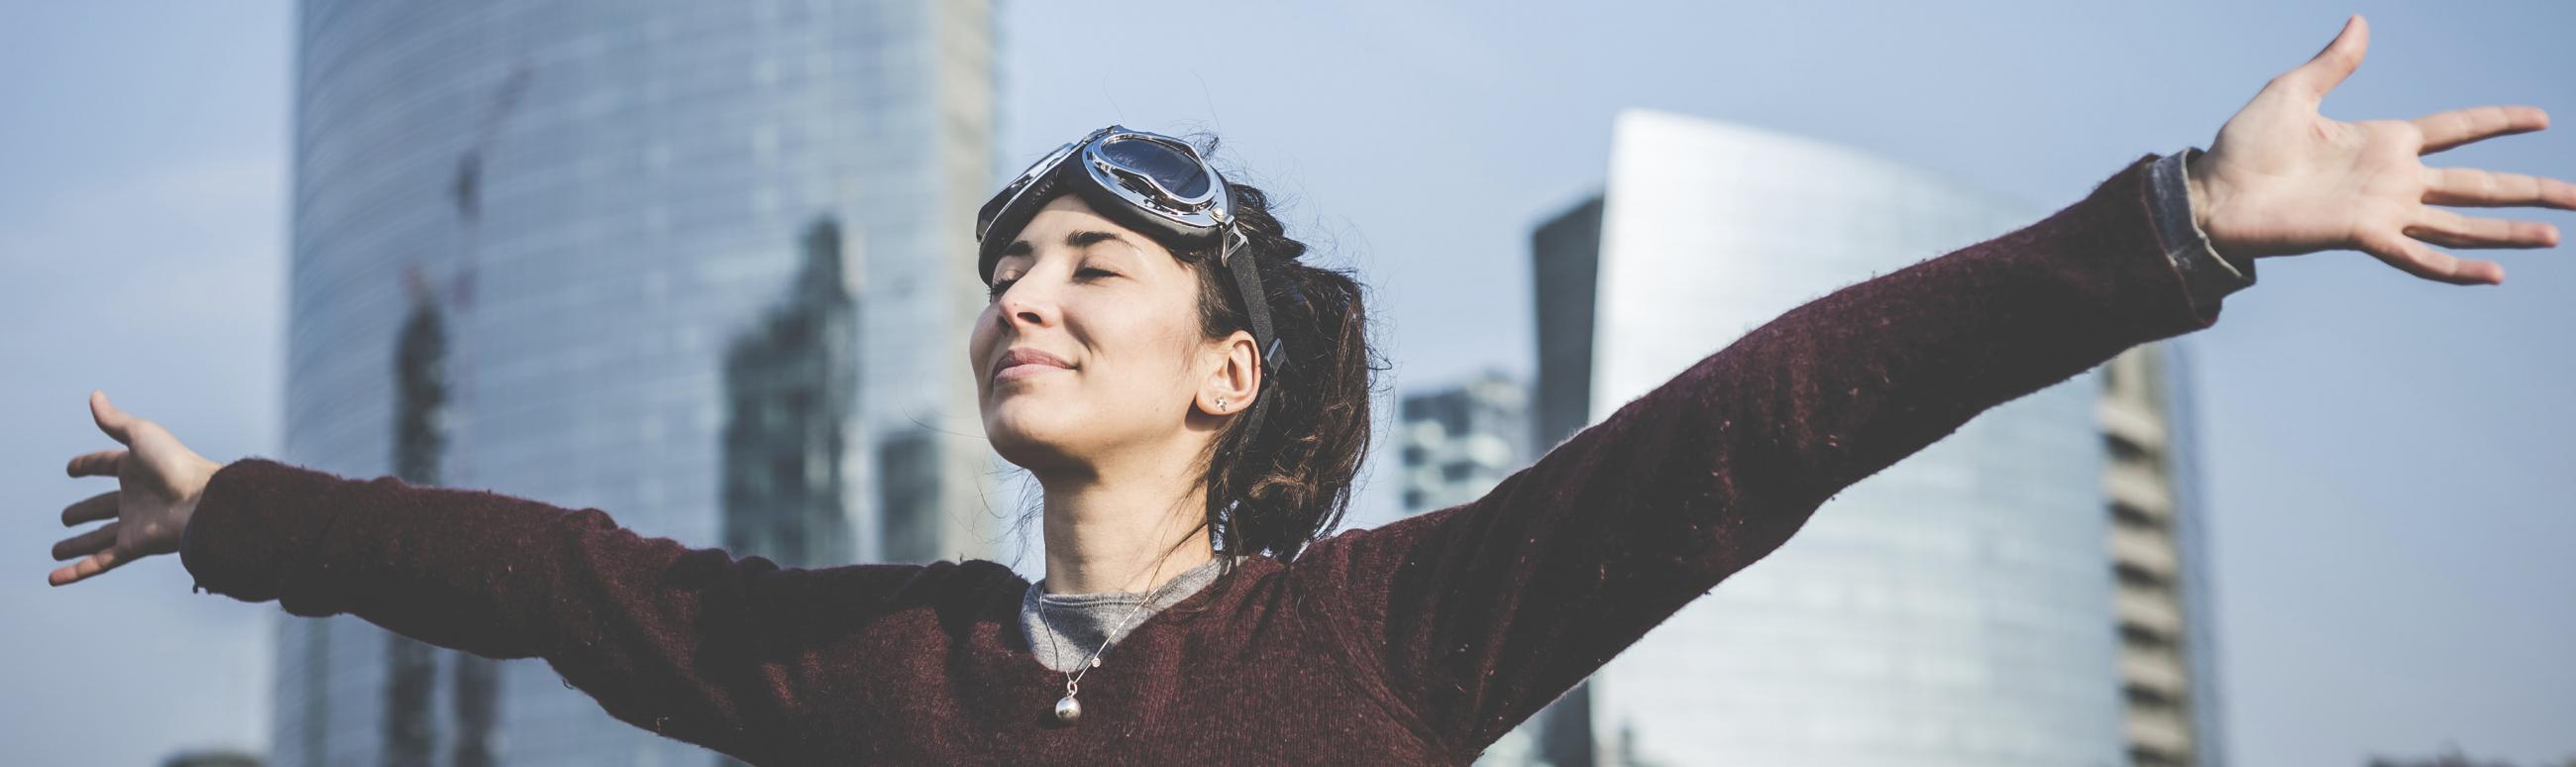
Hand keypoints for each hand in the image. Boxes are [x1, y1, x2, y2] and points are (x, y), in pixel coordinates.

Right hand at [49, 391, 222, 585]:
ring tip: (55, 551)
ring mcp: (134, 524)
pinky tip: (55, 578)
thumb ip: (114, 420)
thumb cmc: (176, 464)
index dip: (89, 466)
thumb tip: (94, 396)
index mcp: (137, 468)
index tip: (71, 469)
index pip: (106, 465)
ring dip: (77, 546)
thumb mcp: (141, 435)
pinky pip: (100, 562)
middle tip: (65, 517)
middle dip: (84, 512)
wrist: (202, 501)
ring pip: (99, 538)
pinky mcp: (134, 546)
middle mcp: (136, 497)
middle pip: (102, 506)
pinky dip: (77, 571)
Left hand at [2188, 15, 2574, 284]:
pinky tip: (2495, 276)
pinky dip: (2455, 267)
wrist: (2212, 193)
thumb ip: (2333, 63)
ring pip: (2461, 223)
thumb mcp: (2292, 91)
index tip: (2541, 117)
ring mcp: (2383, 210)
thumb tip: (2359, 22)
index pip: (2457, 128)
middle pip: (2477, 182)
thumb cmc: (2244, 146)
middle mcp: (2393, 179)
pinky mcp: (2363, 236)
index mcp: (2383, 141)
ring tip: (2556, 235)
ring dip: (2507, 231)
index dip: (2497, 121)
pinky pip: (2419, 256)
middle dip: (2528, 188)